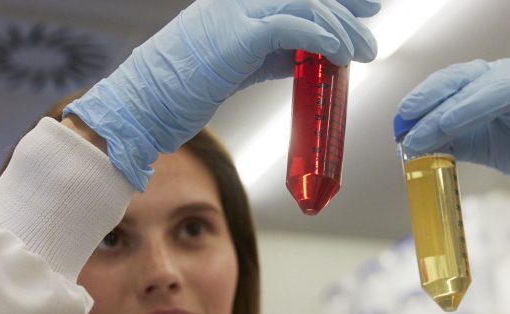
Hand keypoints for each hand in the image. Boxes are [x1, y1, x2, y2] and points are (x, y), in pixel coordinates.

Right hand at [64, 0, 379, 190]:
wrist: (137, 107)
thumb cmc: (174, 94)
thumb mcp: (229, 67)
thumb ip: (266, 56)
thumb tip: (302, 59)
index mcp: (230, 8)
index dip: (329, 1)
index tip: (358, 9)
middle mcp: (233, 3)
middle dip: (343, 3)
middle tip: (372, 18)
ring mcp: (233, 14)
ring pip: (303, 5)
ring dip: (340, 27)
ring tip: (364, 49)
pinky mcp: (235, 36)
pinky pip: (291, 28)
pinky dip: (320, 38)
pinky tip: (339, 53)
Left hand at [398, 58, 509, 201]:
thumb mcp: (470, 144)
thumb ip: (442, 141)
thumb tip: (405, 144)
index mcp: (486, 82)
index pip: (451, 81)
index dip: (425, 96)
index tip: (401, 117)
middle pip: (471, 83)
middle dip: (438, 108)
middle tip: (411, 131)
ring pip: (507, 89)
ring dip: (472, 105)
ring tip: (446, 124)